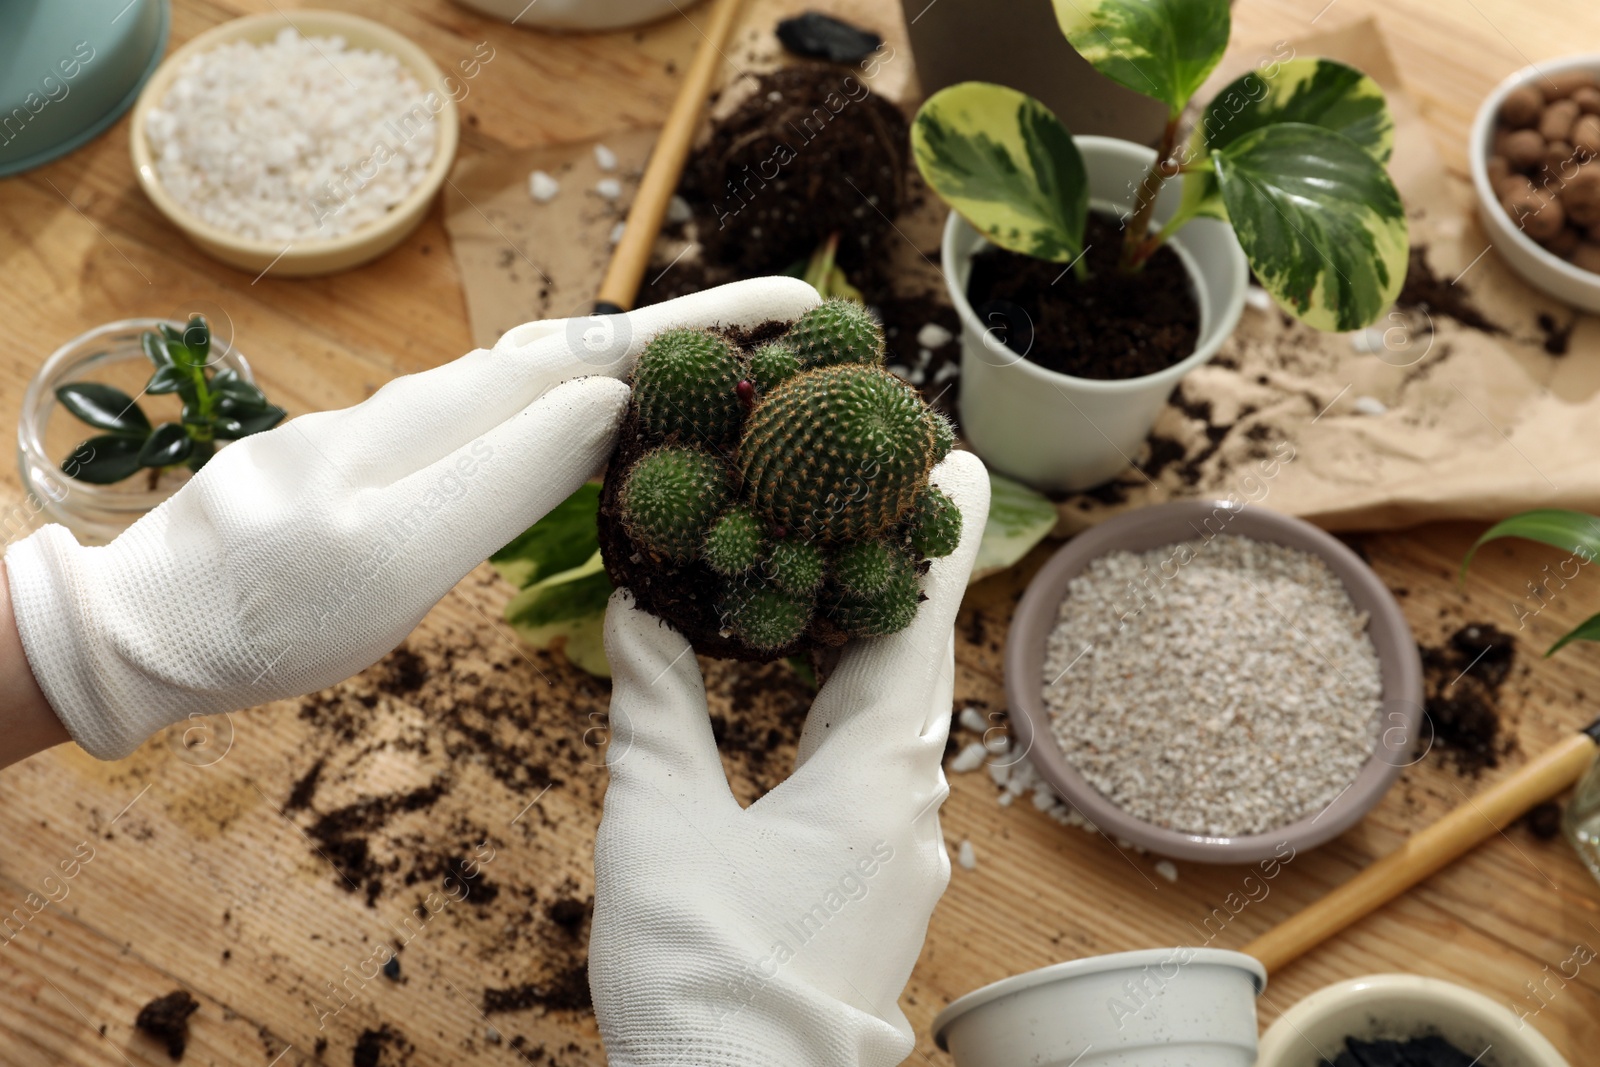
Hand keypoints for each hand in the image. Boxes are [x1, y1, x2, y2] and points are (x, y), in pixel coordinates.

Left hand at [2, 278, 820, 761]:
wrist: (155, 629)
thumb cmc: (267, 606)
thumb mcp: (394, 547)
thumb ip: (503, 471)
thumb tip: (605, 400)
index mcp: (444, 416)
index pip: (600, 354)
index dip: (702, 329)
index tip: (799, 307)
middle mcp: (433, 405)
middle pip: (585, 353)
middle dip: (689, 338)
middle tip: (788, 338)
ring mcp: (412, 432)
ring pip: (548, 384)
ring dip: (641, 370)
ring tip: (723, 375)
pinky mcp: (397, 465)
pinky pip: (511, 423)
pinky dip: (580, 415)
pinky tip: (600, 432)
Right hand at [590, 450, 990, 1066]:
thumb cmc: (705, 977)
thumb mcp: (659, 824)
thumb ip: (655, 710)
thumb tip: (638, 616)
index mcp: (876, 778)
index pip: (912, 627)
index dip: (925, 542)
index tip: (947, 466)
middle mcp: (909, 813)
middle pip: (910, 668)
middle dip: (892, 584)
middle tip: (875, 503)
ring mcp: (900, 862)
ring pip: (893, 725)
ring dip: (869, 649)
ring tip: (836, 582)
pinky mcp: (873, 897)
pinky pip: (874, 775)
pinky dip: (846, 713)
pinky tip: (806, 703)